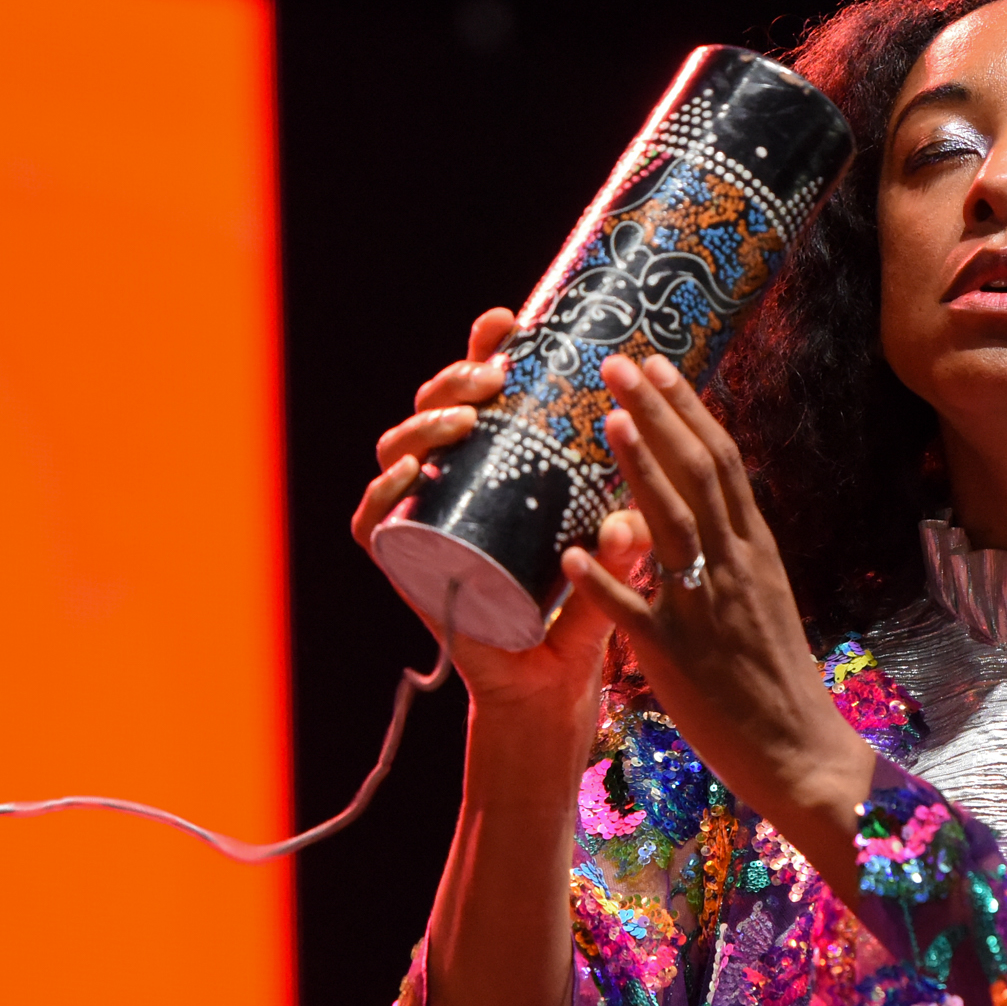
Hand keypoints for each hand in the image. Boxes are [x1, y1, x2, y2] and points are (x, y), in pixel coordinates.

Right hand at [352, 307, 641, 740]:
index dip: (485, 350)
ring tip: (465, 420)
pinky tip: (412, 476)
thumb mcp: (614, 572)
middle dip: (456, 378)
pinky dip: (383, 493)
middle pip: (436, 408)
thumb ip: (625, 550)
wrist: (547, 685)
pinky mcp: (403, 563)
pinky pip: (373, 519)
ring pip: (399, 450)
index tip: (510, 320)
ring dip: (424, 425)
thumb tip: (633, 521)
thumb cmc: (580, 615)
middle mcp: (456, 481)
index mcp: (502, 464)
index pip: (484, 393)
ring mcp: (424, 518)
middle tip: (494, 375)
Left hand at [560, 354, 876, 881]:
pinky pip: (634, 612)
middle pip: (698, 472)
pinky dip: (603, 580)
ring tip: (610, 417)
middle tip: (618, 361)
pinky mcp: (676, 656)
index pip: (724, 463)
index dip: (688, 409)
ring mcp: (706, 608)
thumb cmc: (778, 681)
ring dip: (641, 467)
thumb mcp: (763, 601)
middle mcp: (734, 567)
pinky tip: (571, 551)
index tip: (659, 364)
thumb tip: (699, 516)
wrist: (803, 752)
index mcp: (756, 552)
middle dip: (659, 412)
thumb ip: (730, 557)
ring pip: (672, 523)